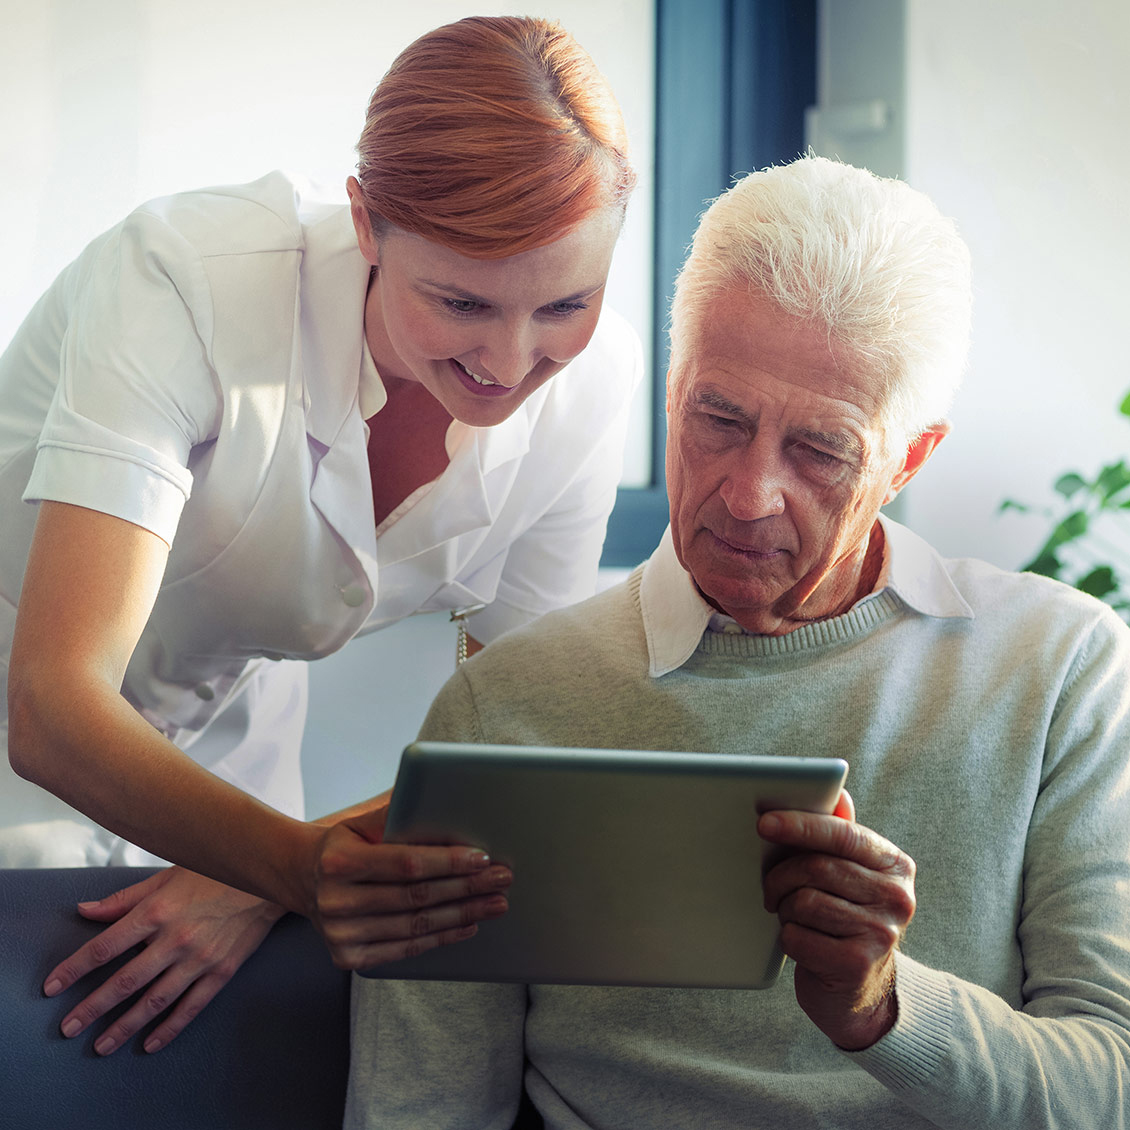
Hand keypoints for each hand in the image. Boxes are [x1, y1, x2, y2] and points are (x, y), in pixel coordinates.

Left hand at [43, 866, 285, 1054]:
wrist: (269, 877)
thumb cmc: (215, 871)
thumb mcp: (167, 877)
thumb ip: (125, 898)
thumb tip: (85, 910)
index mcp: (157, 910)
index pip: (105, 946)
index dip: (75, 968)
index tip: (53, 986)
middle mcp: (175, 938)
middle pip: (124, 981)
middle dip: (92, 1007)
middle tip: (69, 1027)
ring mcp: (200, 958)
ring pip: (154, 1001)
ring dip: (124, 1026)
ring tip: (101, 1045)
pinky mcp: (222, 970)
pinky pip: (191, 1006)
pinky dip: (169, 1028)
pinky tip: (150, 1043)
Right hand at [304, 797, 512, 970]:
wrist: (301, 879)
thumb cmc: (343, 845)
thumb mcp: (359, 822)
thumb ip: (395, 813)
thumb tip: (438, 798)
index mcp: (339, 862)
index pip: (406, 864)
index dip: (448, 862)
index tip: (483, 857)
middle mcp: (337, 901)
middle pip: (417, 897)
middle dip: (467, 887)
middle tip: (502, 878)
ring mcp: (341, 934)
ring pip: (416, 925)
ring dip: (463, 915)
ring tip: (495, 903)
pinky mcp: (348, 958)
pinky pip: (405, 949)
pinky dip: (441, 937)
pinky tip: (468, 925)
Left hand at [759, 791, 915, 1049]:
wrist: (862, 992)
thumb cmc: (846, 918)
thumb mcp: (852, 875)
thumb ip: (843, 834)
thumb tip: (838, 792)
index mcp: (895, 865)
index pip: (843, 833)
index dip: (800, 825)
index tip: (764, 823)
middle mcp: (897, 898)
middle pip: (816, 867)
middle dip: (780, 874)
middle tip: (768, 886)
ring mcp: (881, 934)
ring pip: (803, 900)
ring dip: (783, 907)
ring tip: (789, 914)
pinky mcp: (857, 965)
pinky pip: (799, 935)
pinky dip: (787, 937)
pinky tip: (799, 941)